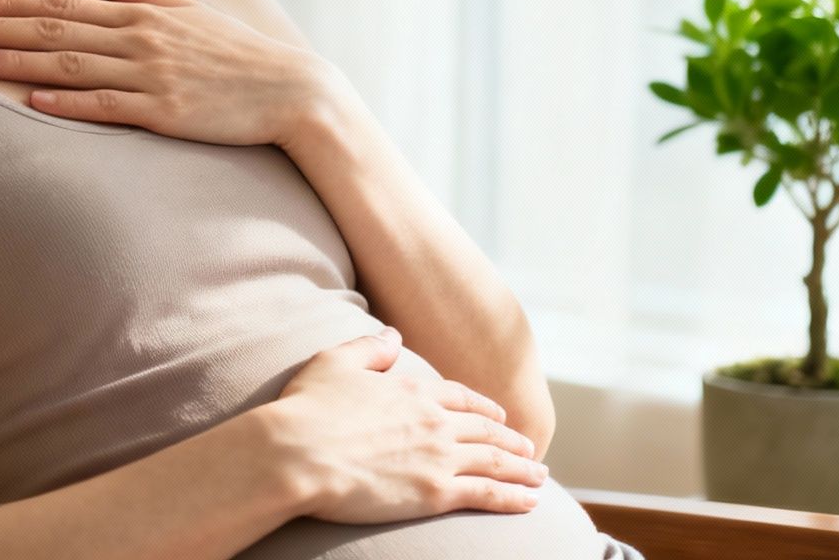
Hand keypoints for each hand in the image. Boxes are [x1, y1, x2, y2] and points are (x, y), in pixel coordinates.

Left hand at [0, 0, 331, 144]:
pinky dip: (68, 102)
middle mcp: (139, 39)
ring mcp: (151, 75)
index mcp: (140, 14)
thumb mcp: (189, 13)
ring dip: (18, 62)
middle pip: (54, 30)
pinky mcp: (164, 111)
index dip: (9, 3)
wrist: (290, 91)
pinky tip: (32, 99)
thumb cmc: (238, 55)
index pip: (61, 4)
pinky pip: (107, 107)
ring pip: (70, 66)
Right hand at [266, 327, 546, 522]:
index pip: (459, 397)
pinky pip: (487, 495)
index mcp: (411, 391)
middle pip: (485, 430)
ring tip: (540, 476)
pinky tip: (531, 503)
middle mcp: (433, 421)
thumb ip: (368, 348)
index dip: (482, 407)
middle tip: (529, 448)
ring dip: (522, 469)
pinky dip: (514, 497)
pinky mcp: (435, 493)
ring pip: (494, 462)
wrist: (298, 454)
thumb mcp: (334, 363)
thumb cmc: (307, 409)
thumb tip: (393, 335)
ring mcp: (438, 457)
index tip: (498, 415)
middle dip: (511, 439)